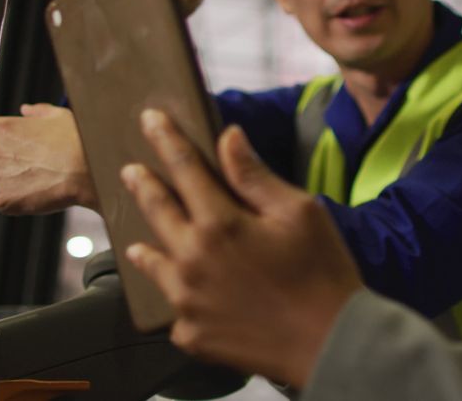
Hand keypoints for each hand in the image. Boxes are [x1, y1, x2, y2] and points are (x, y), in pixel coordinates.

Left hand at [0, 103, 98, 213]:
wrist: (87, 170)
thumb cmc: (75, 141)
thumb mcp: (57, 116)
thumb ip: (36, 111)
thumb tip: (27, 110)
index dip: (2, 147)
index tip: (17, 152)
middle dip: (5, 166)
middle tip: (32, 167)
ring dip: (12, 184)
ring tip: (39, 179)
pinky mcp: (0, 200)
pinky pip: (5, 202)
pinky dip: (19, 201)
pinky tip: (39, 191)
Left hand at [122, 109, 362, 388]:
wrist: (332, 343)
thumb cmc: (324, 272)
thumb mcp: (299, 212)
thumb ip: (255, 176)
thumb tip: (228, 137)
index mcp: (221, 224)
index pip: (184, 169)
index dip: (166, 140)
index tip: (150, 119)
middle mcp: (192, 260)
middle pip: (157, 211)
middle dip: (143, 185)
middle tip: (130, 170)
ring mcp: (187, 300)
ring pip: (154, 263)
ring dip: (146, 244)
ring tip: (140, 240)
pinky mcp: (191, 333)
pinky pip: (174, 307)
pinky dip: (175, 295)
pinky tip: (180, 290)